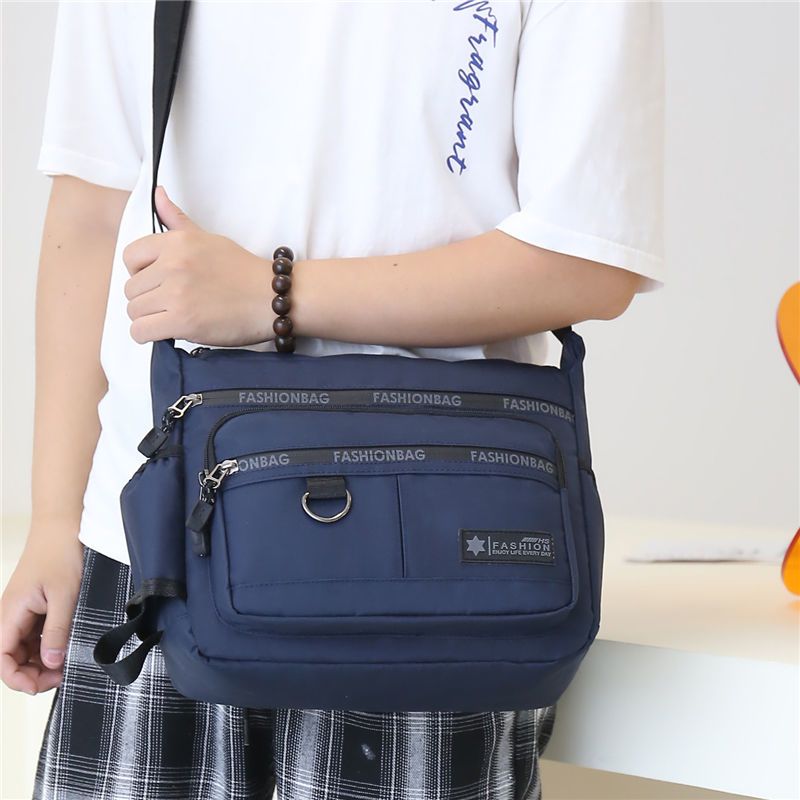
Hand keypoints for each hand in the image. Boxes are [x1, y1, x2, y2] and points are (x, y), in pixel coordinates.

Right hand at [0, 530, 83, 693]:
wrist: (63, 524)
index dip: (19, 679)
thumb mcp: (65, 595)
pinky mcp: (35, 607)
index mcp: (9, 614)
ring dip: (42, 661)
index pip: (2, 659)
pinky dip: (49, 645)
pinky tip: (67, 645)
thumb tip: (51, 664)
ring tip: (68, 662)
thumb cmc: (61, 553)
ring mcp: (22, 612)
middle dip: (34, 673)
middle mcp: (10, 615)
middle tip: (64, 675)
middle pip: (12, 658)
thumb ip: (57, 631)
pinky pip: (35, 635)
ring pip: (24, 649)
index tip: (45, 684)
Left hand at [123, 186, 274, 345]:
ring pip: (134, 311)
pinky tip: (166, 332)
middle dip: (146, 299)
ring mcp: (177, 294)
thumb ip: (178, 220)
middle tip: (170, 304)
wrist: (272, 297)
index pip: (130, 257)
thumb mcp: (209, 238)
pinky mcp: (183, 321)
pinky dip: (148, 335)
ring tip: (171, 318)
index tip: (156, 282)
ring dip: (148, 319)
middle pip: (131, 288)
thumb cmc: (243, 271)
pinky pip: (141, 331)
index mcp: (177, 242)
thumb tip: (158, 194)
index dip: (139, 273)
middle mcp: (173, 265)